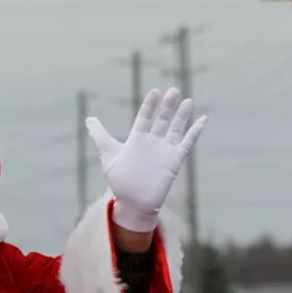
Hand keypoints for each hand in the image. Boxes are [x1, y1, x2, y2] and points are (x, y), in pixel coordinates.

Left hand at [86, 88, 206, 232]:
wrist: (133, 202)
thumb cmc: (120, 180)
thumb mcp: (108, 154)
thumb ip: (100, 136)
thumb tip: (88, 119)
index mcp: (137, 139)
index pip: (144, 118)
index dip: (150, 105)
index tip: (155, 92)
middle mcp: (152, 142)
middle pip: (161, 120)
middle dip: (167, 106)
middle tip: (173, 90)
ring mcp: (164, 150)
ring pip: (175, 128)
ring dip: (181, 115)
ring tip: (187, 100)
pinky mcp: (174, 160)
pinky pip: (187, 143)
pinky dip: (195, 132)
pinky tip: (202, 119)